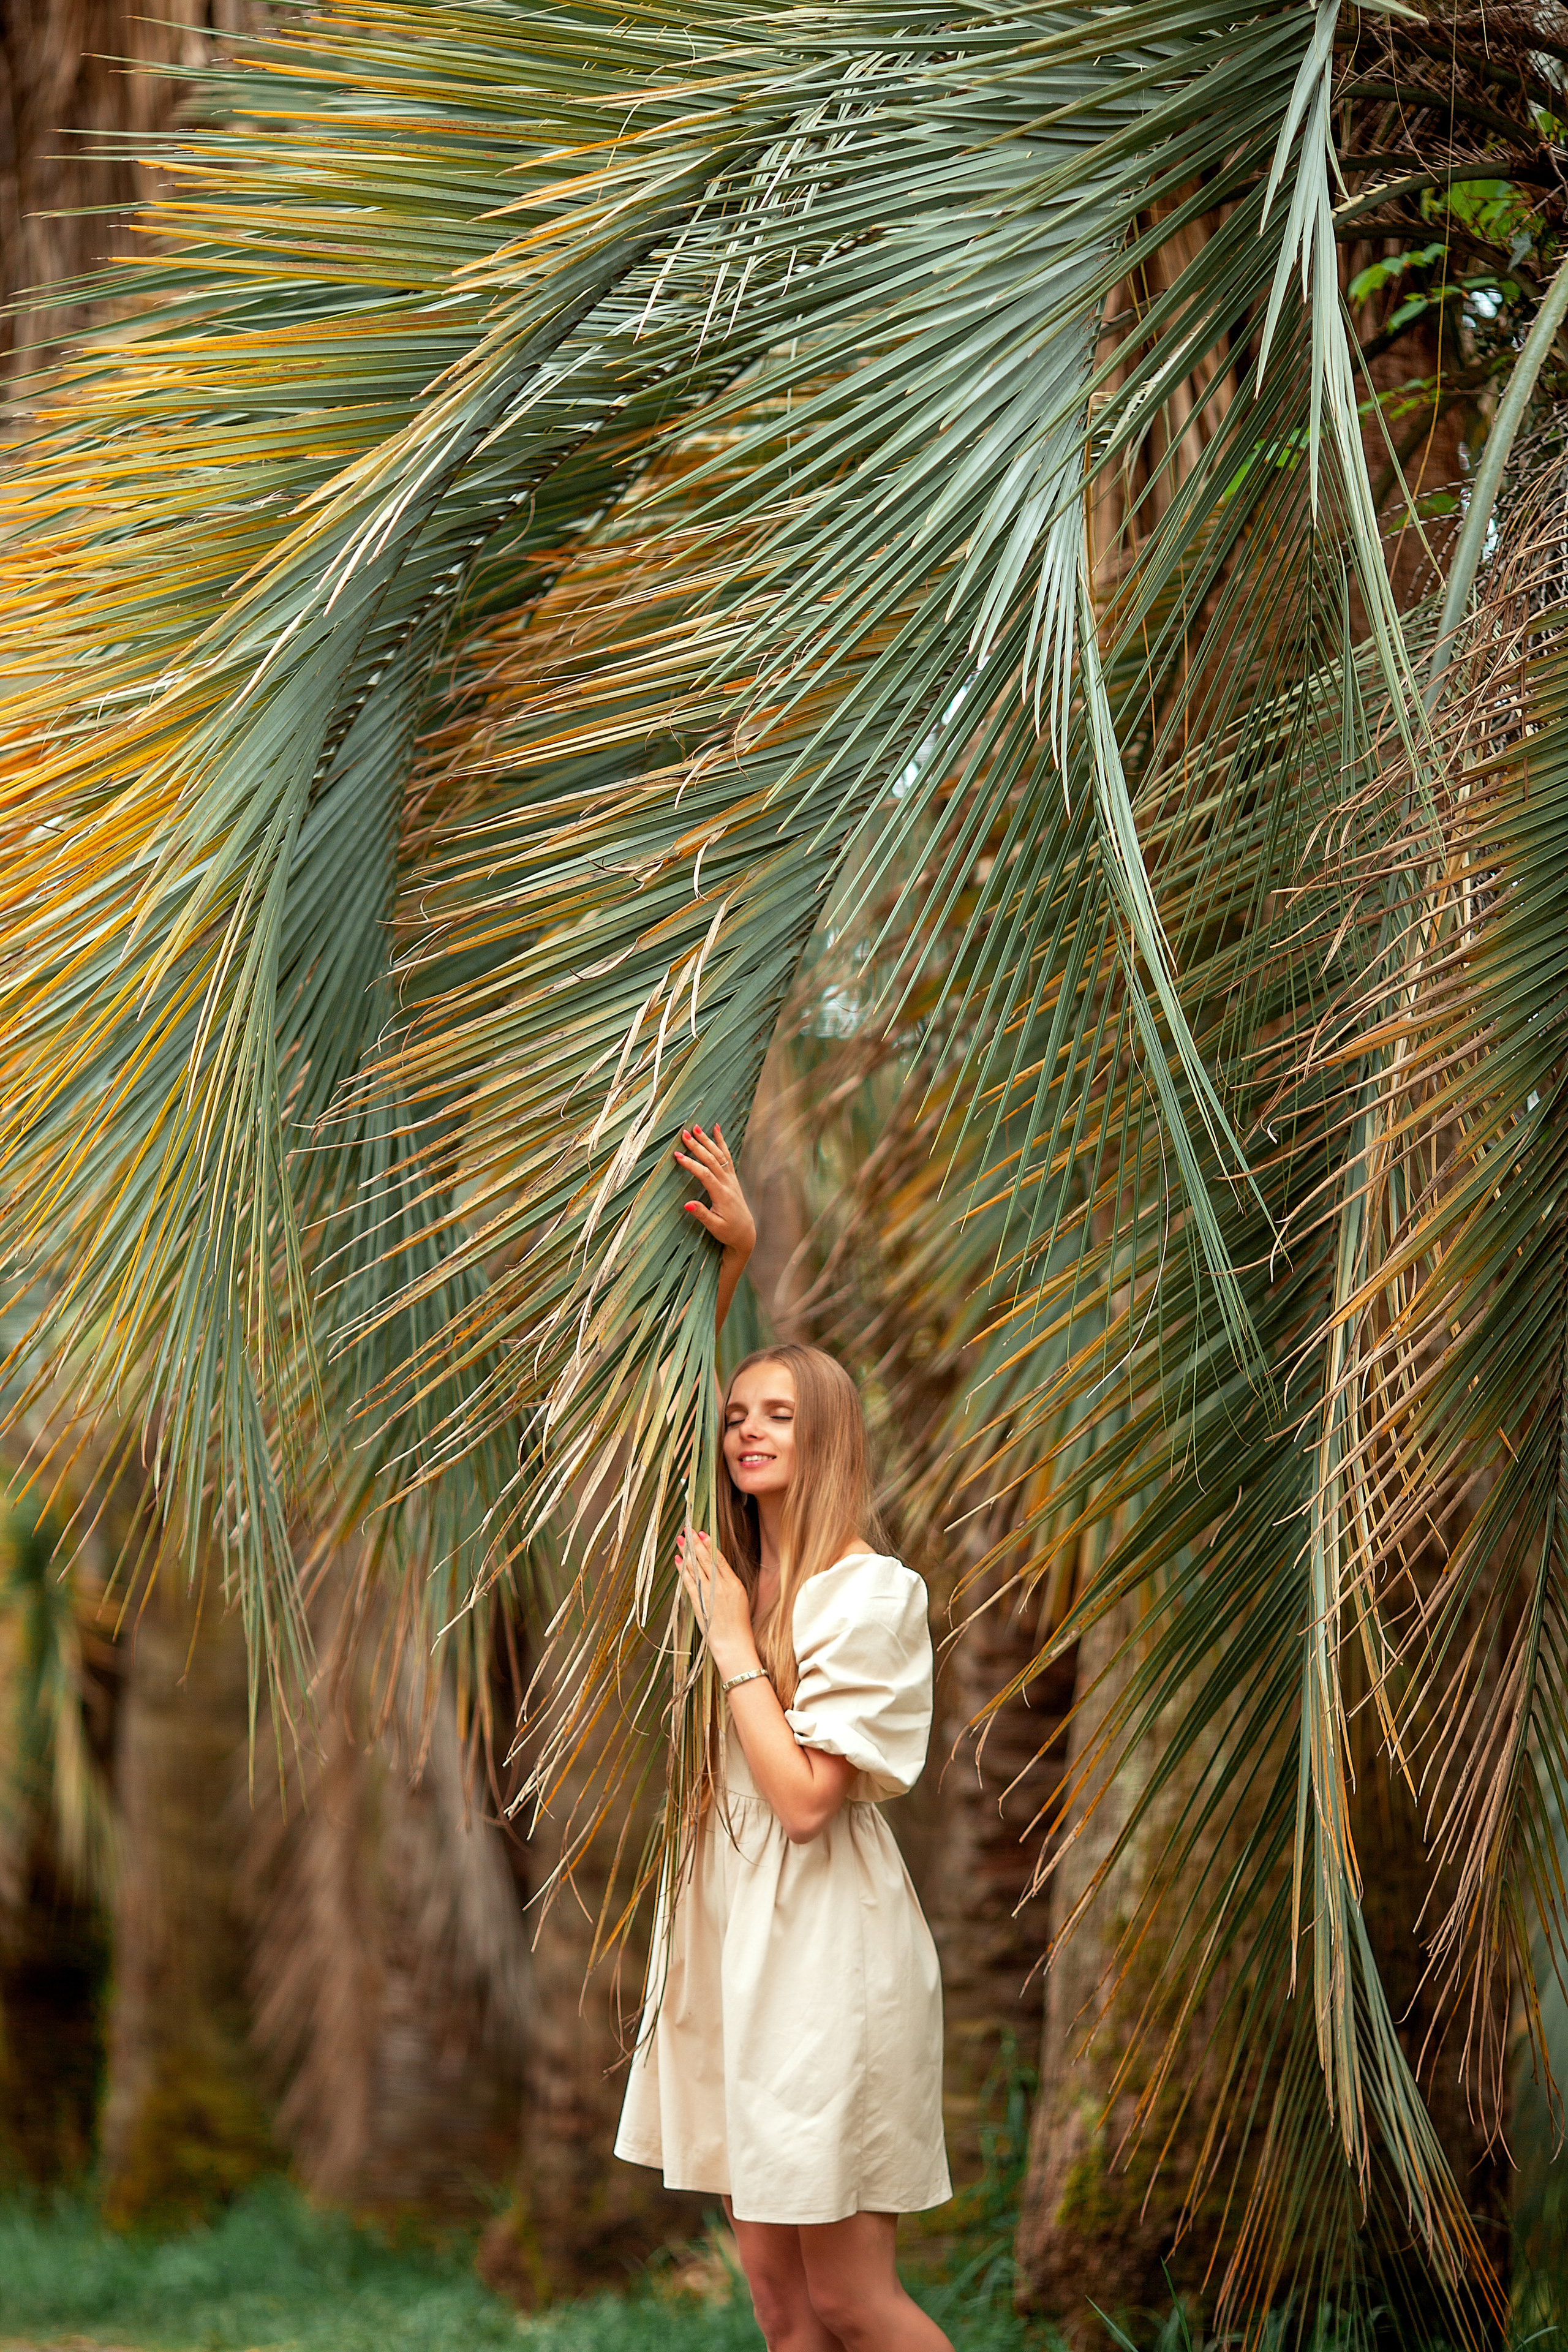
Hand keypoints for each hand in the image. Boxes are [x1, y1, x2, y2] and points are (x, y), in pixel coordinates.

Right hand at [674, 1121, 755, 1262]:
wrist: (745, 1232)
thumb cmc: (728, 1231)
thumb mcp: (714, 1226)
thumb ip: (701, 1214)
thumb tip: (686, 1204)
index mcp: (722, 1195)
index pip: (705, 1174)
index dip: (691, 1164)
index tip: (677, 1155)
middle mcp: (728, 1183)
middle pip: (712, 1160)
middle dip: (697, 1146)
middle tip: (684, 1134)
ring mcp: (731, 1179)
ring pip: (719, 1155)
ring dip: (708, 1140)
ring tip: (697, 1127)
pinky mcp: (732, 1178)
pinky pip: (727, 1156)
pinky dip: (721, 1142)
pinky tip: (716, 1129)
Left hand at [676, 1527, 759, 1681]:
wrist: (734, 1644)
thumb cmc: (739, 1624)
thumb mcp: (740, 1599)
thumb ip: (729, 1583)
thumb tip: (717, 1569)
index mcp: (734, 1584)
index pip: (719, 1560)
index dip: (709, 1545)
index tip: (702, 1533)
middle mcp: (721, 1587)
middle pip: (706, 1560)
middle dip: (696, 1544)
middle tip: (687, 1530)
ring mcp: (709, 1595)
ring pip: (696, 1569)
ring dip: (687, 1553)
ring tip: (680, 1540)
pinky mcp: (699, 1603)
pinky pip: (688, 1583)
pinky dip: (682, 1570)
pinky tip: (678, 1560)